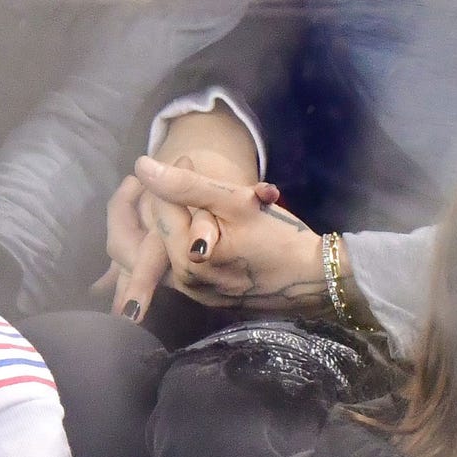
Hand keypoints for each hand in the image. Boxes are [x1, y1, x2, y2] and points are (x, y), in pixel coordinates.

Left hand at [95, 150, 273, 321]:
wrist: (314, 278)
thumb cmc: (278, 237)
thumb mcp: (235, 203)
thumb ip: (186, 185)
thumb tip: (141, 166)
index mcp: (185, 260)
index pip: (161, 208)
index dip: (172, 178)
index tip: (189, 158)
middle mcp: (185, 284)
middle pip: (162, 231)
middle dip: (171, 200)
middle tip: (188, 175)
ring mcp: (197, 294)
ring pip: (172, 247)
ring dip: (181, 219)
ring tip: (200, 199)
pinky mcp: (210, 298)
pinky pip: (187, 263)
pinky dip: (191, 239)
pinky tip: (207, 224)